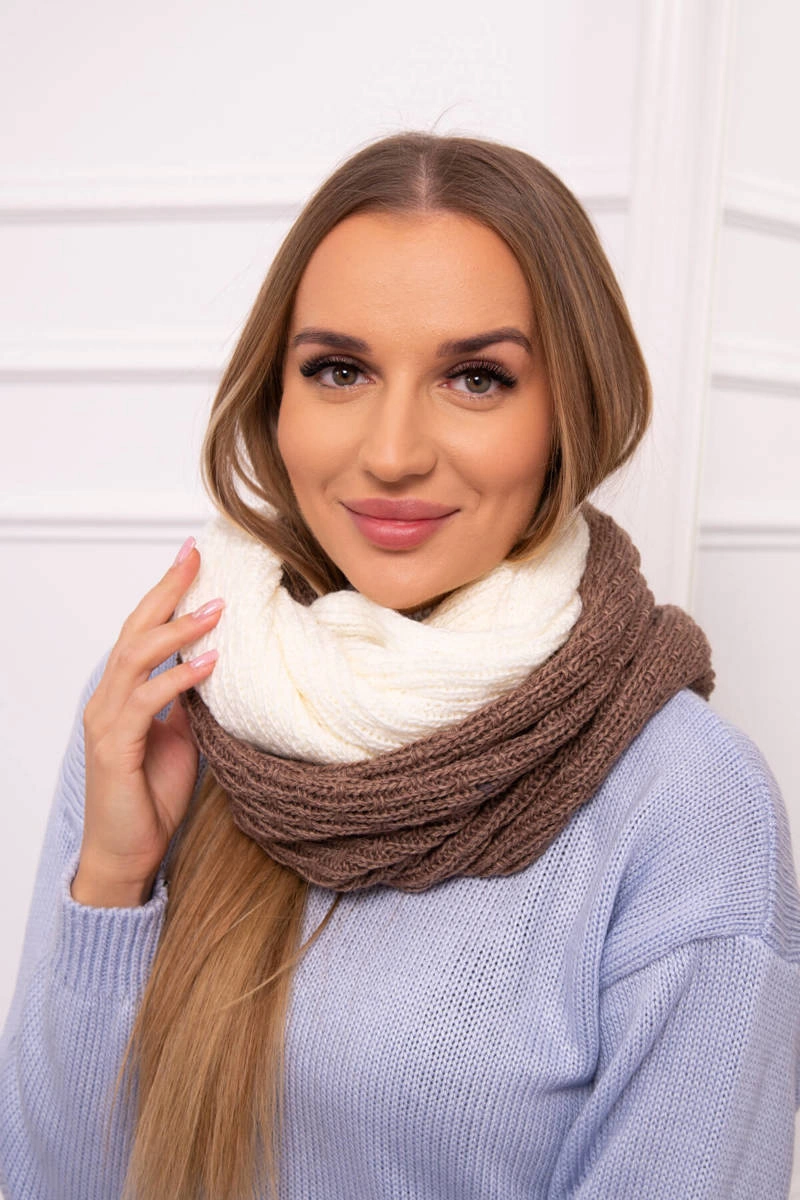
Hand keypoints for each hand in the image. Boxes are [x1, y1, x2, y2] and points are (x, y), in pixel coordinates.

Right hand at [72, 537, 222, 906]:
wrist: (128, 852)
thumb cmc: (151, 795)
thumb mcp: (182, 736)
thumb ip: (189, 700)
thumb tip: (216, 665)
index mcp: (123, 692)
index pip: (142, 629)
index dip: (166, 592)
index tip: (193, 557)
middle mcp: (108, 698)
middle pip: (134, 629)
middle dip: (167, 589)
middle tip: (196, 556)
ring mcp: (107, 720)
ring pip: (136, 656)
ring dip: (178, 629)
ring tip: (216, 608)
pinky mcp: (114, 746)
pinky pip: (146, 700)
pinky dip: (179, 677)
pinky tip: (210, 663)